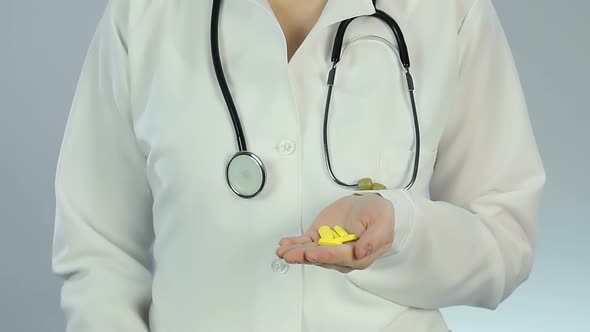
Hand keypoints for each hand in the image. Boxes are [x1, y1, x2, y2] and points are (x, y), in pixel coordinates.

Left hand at [276, 193, 394, 272]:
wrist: (368, 204)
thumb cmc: (378, 214)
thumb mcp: (382, 222)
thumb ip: (374, 238)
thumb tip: (362, 252)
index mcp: (360, 255)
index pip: (341, 257)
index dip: (326, 256)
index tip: (313, 253)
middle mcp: (342, 255)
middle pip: (322, 258)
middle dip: (306, 256)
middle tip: (291, 255)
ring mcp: (329, 247)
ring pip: (310, 252)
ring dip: (296, 253)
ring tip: (283, 251)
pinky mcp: (319, 238)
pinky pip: (305, 243)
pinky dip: (293, 244)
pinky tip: (284, 244)